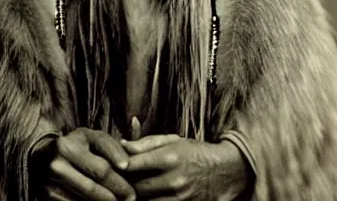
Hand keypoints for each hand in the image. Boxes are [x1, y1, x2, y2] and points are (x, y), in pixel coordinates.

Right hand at [41, 128, 136, 200]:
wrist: (42, 156)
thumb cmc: (77, 145)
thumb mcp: (93, 138)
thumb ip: (113, 147)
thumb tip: (127, 165)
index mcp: (70, 146)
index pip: (102, 169)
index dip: (121, 183)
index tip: (133, 193)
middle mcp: (56, 163)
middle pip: (94, 188)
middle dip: (115, 196)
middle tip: (130, 200)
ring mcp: (48, 182)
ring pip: (84, 200)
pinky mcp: (45, 197)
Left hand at [122, 135, 249, 199]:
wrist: (224, 171)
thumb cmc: (194, 152)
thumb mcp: (173, 140)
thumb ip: (146, 142)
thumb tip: (122, 144)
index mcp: (170, 157)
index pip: (135, 163)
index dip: (120, 165)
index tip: (112, 164)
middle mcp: (175, 180)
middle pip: (137, 187)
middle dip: (126, 184)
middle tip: (118, 180)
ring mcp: (181, 198)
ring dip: (136, 197)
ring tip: (130, 190)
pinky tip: (145, 197)